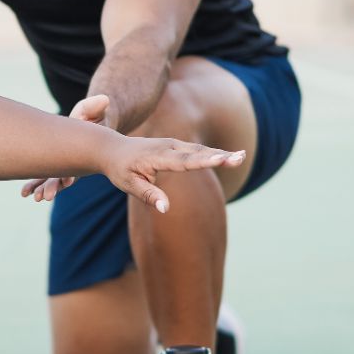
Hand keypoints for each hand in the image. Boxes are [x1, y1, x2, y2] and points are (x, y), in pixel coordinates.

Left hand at [19, 94, 111, 203]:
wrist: (93, 126)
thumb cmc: (94, 117)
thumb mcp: (96, 110)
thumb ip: (96, 106)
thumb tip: (104, 99)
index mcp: (84, 153)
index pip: (78, 167)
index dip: (73, 175)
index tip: (67, 182)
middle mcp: (74, 163)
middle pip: (63, 178)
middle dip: (54, 187)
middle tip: (45, 197)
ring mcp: (63, 165)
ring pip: (51, 180)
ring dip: (41, 189)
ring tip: (32, 197)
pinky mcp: (53, 164)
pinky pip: (42, 177)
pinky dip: (34, 185)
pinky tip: (24, 193)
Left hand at [102, 137, 245, 213]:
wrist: (112, 148)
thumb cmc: (120, 169)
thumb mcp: (129, 185)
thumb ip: (149, 196)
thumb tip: (166, 209)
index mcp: (157, 157)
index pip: (184, 161)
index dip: (203, 161)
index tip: (221, 160)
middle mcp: (168, 147)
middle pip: (198, 152)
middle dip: (220, 155)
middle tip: (241, 158)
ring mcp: (173, 144)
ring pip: (200, 149)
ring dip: (221, 153)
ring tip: (241, 156)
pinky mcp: (176, 145)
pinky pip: (197, 149)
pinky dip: (213, 152)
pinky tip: (228, 156)